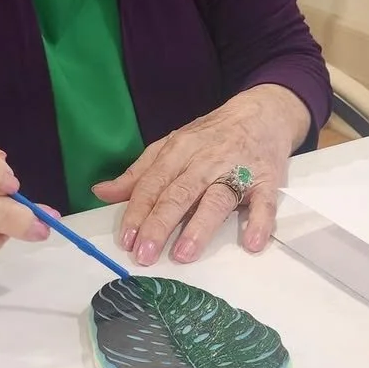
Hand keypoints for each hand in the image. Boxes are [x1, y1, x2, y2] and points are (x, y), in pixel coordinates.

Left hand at [93, 85, 311, 266]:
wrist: (262, 113)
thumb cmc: (210, 136)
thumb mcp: (170, 147)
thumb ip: (138, 173)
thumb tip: (101, 192)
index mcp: (178, 151)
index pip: (152, 184)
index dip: (137, 212)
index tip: (126, 239)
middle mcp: (205, 160)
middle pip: (179, 194)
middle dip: (160, 224)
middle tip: (145, 254)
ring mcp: (237, 170)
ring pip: (216, 199)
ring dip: (200, 227)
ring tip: (183, 254)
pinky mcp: (267, 180)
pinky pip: (265, 203)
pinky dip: (260, 222)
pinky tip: (251, 243)